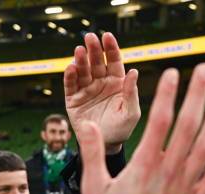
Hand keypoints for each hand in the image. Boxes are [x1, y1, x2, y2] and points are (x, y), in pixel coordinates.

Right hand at [64, 32, 139, 153]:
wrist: (105, 147)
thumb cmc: (122, 129)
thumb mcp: (131, 112)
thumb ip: (131, 93)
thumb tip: (134, 71)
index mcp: (117, 83)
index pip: (114, 61)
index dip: (111, 49)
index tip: (107, 36)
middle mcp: (101, 83)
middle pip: (96, 62)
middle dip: (93, 50)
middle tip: (89, 37)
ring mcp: (86, 90)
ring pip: (82, 71)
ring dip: (80, 60)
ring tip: (79, 51)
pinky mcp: (73, 100)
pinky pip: (70, 85)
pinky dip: (70, 76)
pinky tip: (71, 68)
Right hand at [78, 63, 204, 193]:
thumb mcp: (94, 185)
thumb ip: (93, 152)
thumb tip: (86, 123)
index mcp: (143, 165)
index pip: (159, 121)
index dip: (167, 94)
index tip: (172, 72)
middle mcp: (168, 173)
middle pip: (186, 126)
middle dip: (196, 95)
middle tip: (203, 70)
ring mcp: (183, 189)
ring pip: (204, 149)